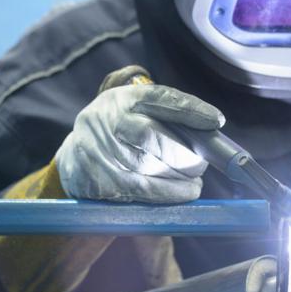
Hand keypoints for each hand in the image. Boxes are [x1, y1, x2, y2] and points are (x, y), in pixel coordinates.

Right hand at [56, 84, 223, 202]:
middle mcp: (109, 121)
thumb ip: (164, 112)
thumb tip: (209, 128)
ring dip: (181, 177)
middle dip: (185, 154)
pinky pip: (143, 190)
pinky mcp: (100, 180)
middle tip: (202, 164)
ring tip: (195, 180)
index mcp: (123, 98)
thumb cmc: (119, 132)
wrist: (74, 157)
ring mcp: (102, 152)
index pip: (160, 98)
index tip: (216, 120)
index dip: (190, 109)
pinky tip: (184, 192)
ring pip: (150, 167)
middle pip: (152, 136)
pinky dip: (170, 193)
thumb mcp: (132, 109)